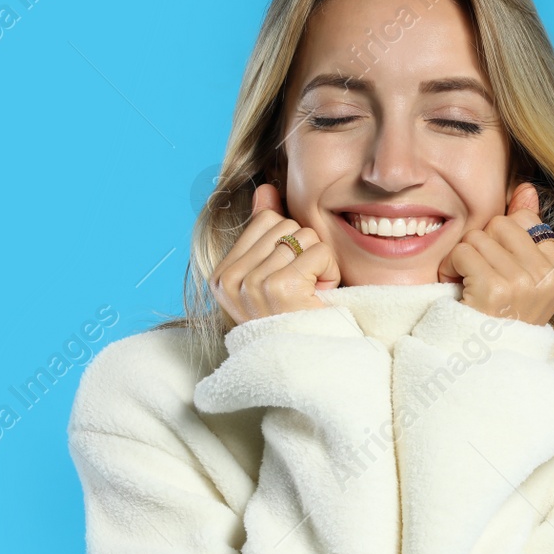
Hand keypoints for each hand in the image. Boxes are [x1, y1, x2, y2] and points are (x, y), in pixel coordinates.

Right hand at [209, 183, 340, 326]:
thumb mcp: (273, 276)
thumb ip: (263, 231)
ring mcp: (253, 284)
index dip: (289, 243)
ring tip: (311, 296)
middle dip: (305, 253)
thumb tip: (265, 189)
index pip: (266, 220)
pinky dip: (329, 273)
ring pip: (304, 237)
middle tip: (303, 290)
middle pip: (286, 225)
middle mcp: (232, 280)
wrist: (310, 365)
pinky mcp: (280, 288)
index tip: (288, 279)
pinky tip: (319, 298)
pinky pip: (318, 252)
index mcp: (223, 276)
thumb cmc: (294, 320)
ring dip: (319, 265)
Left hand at [438, 182, 553, 326]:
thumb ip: (527, 231)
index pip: (526, 222)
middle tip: (479, 278)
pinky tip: (459, 290)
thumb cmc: (499, 322)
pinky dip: (452, 268)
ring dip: (464, 259)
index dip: (501, 241)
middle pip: (501, 224)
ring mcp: (525, 284)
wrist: (484, 367)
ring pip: (480, 236)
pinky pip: (464, 251)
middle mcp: (547, 277)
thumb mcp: (522, 279)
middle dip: (482, 246)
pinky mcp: (497, 289)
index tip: (498, 270)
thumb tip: (526, 189)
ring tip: (469, 287)